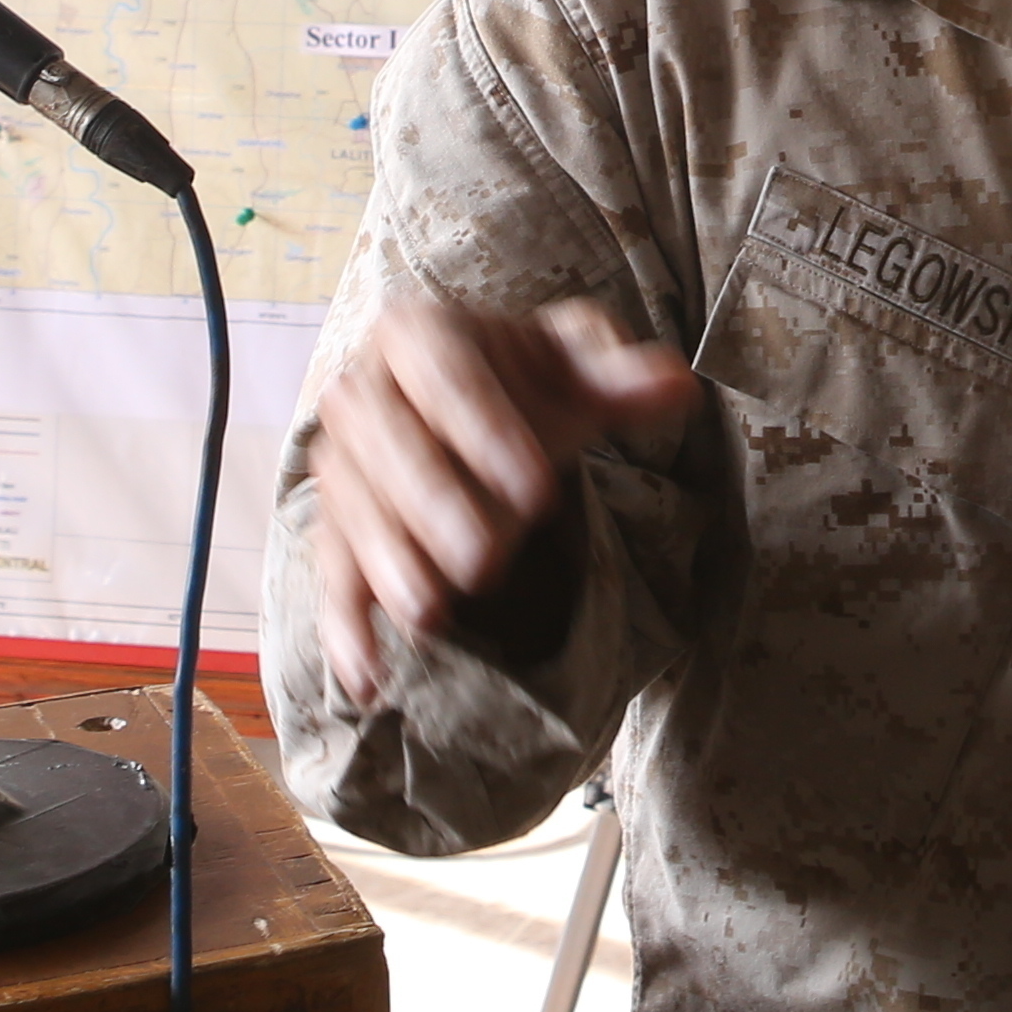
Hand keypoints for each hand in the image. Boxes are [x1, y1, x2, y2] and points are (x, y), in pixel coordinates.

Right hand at [296, 287, 694, 705]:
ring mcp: (343, 460)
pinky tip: (367, 679)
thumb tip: (677, 383)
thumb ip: (618, 378)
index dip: (487, 429)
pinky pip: (333, 573)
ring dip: (391, 566)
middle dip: (437, 504)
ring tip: (430, 617)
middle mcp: (365, 389)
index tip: (537, 487)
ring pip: (358, 511)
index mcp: (421, 332)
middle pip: (391, 445)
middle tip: (485, 560)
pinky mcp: (334, 524)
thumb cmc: (523, 386)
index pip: (448, 373)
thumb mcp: (572, 372)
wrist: (461, 404)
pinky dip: (344, 630)